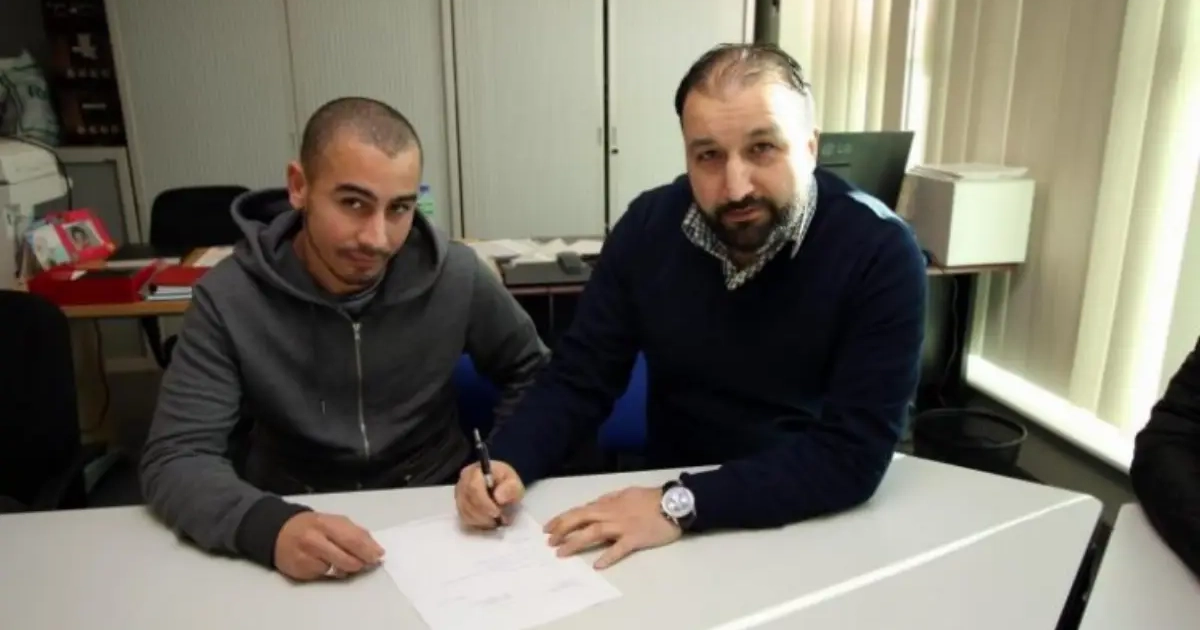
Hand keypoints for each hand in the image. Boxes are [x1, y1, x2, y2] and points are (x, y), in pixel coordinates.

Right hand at [274, 512, 383, 580]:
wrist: (279, 531)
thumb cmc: (312, 526)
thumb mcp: (332, 521)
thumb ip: (353, 532)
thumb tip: (375, 548)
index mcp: (326, 524)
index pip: (353, 539)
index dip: (369, 550)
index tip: (379, 556)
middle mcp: (314, 540)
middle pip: (346, 558)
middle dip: (362, 563)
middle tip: (368, 563)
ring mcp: (306, 557)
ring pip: (337, 570)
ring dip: (348, 569)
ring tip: (347, 562)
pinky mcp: (300, 572)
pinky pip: (324, 576)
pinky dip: (331, 572)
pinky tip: (328, 565)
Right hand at [455, 460, 523, 528]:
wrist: (501, 487)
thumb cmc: (506, 483)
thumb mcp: (514, 483)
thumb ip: (510, 488)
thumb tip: (499, 498)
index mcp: (476, 470)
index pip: (473, 487)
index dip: (484, 502)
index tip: (497, 512)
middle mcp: (463, 481)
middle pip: (467, 501)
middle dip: (483, 514)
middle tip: (498, 520)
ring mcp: (459, 494)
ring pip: (465, 511)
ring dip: (481, 520)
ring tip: (495, 521)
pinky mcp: (459, 506)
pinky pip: (464, 518)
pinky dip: (477, 523)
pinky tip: (488, 522)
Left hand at [545, 486, 681, 569]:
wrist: (674, 503)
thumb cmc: (651, 498)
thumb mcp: (626, 493)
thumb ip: (609, 499)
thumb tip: (593, 506)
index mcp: (609, 503)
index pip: (580, 510)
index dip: (562, 518)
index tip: (548, 527)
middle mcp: (611, 513)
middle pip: (581, 519)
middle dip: (562, 529)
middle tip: (548, 541)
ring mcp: (622, 526)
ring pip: (594, 532)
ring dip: (575, 542)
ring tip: (561, 552)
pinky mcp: (635, 538)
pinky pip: (619, 549)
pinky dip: (608, 556)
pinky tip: (597, 565)